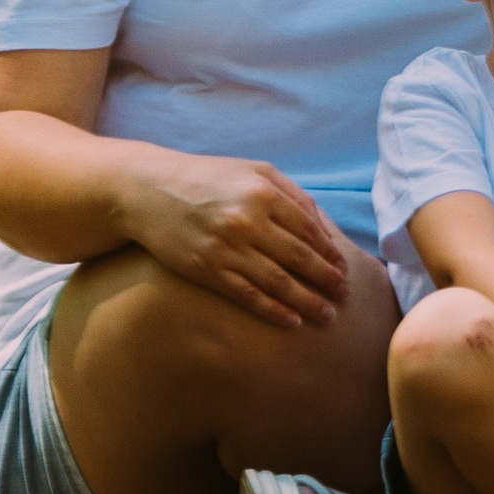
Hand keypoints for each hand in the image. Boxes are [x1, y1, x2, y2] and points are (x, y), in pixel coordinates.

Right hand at [120, 152, 347, 328]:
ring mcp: (226, 247)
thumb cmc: (208, 178)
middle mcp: (248, 220)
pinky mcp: (207, 268)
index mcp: (264, 192)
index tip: (345, 271)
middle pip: (299, 258)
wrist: (148, 190)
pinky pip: (247, 295)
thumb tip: (324, 230)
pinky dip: (273, 310)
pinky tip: (292, 321)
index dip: (330, 254)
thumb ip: (292, 195)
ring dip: (307, 301)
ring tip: (328, 315)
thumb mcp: (253, 171)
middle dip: (327, 281)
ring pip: (277, 281)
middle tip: (345, 297)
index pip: (309, 230)